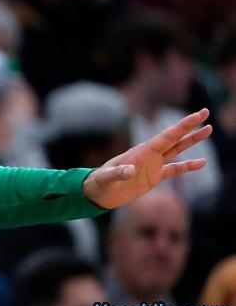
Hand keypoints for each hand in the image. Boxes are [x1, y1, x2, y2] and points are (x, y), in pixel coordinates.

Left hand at [83, 108, 211, 208]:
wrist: (98, 193)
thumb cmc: (100, 183)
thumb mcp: (107, 178)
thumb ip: (118, 173)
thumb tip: (130, 170)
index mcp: (140, 152)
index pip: (166, 136)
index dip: (182, 126)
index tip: (197, 115)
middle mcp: (149, 155)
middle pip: (174, 138)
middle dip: (190, 126)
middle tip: (206, 112)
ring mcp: (152, 165)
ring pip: (177, 150)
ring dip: (192, 141)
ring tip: (208, 130)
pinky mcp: (153, 177)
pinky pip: (174, 170)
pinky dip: (188, 166)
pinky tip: (201, 163)